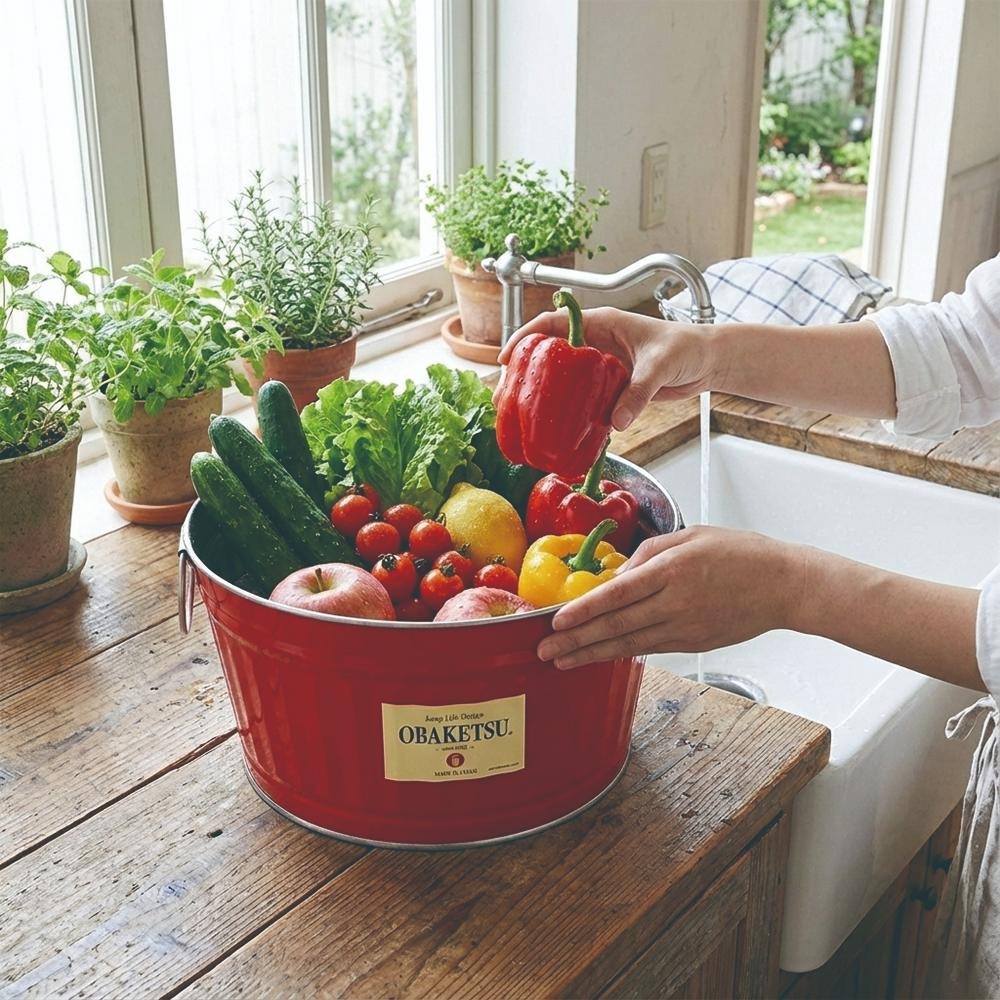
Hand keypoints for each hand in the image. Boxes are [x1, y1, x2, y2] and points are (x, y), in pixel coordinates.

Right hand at [495, 306, 718, 429]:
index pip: (554, 323)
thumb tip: (615, 422)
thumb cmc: (688, 348)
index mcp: (603, 323)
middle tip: (509, 392)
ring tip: (526, 413)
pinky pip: (584, 397)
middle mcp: (598, 342)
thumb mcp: (660, 367)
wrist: (708, 361)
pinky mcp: (612, 386)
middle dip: (528, 369)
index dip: (526, 337)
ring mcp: (603, 365)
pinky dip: (571, 410)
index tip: (507, 357)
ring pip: (565, 378)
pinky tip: (562, 427)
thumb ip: (637, 393)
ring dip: (547, 393)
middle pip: (552, 353)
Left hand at [536, 526, 804, 668]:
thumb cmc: (740, 553)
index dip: (583, 610)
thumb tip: (615, 575)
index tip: (556, 621)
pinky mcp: (693, 642)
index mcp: (673, 570)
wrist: (784, 585)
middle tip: (545, 651)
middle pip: (616, 624)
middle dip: (576, 640)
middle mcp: (675, 602)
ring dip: (592, 653)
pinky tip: (600, 656)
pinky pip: (650, 648)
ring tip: (562, 661)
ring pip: (629, 643)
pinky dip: (622, 653)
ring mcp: (685, 627)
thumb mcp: (690, 536)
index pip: (617, 594)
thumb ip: (648, 553)